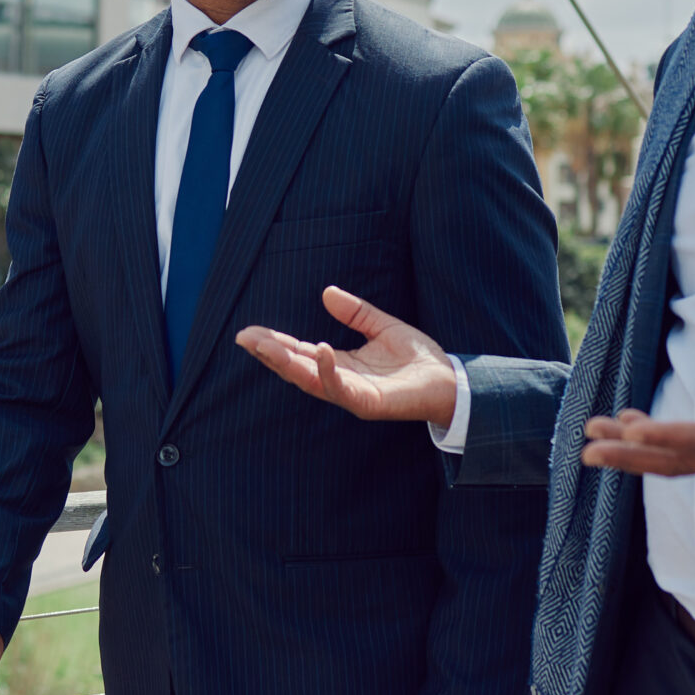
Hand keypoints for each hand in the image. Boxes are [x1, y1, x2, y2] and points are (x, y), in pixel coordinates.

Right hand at [237, 286, 458, 427]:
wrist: (450, 381)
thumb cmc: (419, 359)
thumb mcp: (383, 326)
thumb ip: (356, 312)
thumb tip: (327, 292)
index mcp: (341, 364)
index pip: (299, 352)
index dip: (275, 342)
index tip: (250, 332)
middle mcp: (341, 381)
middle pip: (296, 368)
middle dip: (269, 354)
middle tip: (244, 338)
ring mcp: (352, 394)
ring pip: (310, 381)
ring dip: (286, 364)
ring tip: (266, 345)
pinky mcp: (367, 403)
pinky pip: (341, 389)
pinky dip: (328, 370)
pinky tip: (319, 349)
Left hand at [581, 326, 694, 480]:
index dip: (666, 436)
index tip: (631, 430)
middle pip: (674, 460)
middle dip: (629, 455)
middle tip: (588, 447)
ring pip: (671, 462)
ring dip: (630, 452)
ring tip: (591, 438)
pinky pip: (680, 457)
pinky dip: (651, 444)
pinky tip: (626, 424)